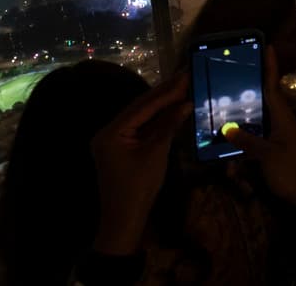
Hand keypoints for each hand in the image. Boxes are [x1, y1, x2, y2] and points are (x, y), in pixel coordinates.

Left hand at [91, 74, 189, 255]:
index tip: (184, 76)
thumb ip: (168, 125)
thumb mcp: (155, 153)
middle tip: (185, 76)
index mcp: (111, 132)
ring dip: (162, 104)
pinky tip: (173, 108)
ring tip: (182, 87)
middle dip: (164, 93)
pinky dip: (158, 119)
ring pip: (141, 116)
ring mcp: (115, 140)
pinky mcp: (123, 148)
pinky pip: (141, 128)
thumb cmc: (138, 187)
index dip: (166, 92)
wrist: (124, 219)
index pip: (142, 106)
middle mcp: (109, 131)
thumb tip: (186, 103)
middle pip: (140, 108)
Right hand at [226, 47, 295, 204]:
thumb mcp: (268, 156)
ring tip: (222, 134)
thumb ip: (248, 142)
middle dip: (242, 99)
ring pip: (251, 128)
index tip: (266, 46)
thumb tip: (227, 128)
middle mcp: (279, 123)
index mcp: (282, 117)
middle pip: (258, 104)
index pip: (273, 86)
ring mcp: (275, 138)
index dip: (270, 67)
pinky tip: (230, 163)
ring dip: (238, 135)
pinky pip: (252, 145)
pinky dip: (241, 151)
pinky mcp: (271, 152)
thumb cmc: (292, 171)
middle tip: (223, 88)